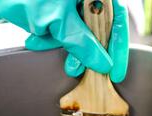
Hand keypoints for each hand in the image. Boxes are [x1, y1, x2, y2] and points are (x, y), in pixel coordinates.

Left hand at [4, 0, 129, 82]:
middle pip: (97, 26)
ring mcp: (66, 0)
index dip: (117, 47)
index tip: (114, 72)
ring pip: (77, 30)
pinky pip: (60, 28)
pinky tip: (34, 36)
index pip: (116, 17)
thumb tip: (103, 64)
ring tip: (47, 45)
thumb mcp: (58, 21)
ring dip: (63, 45)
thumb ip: (84, 44)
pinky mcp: (50, 7)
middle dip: (84, 49)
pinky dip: (49, 37)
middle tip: (79, 67)